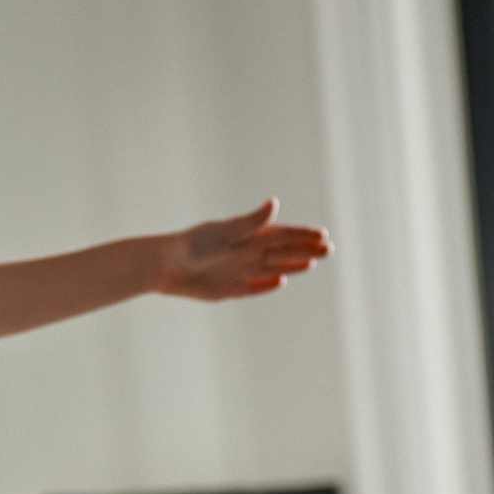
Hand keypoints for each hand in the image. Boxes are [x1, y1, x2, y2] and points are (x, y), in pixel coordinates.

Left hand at [153, 199, 330, 300]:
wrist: (164, 266)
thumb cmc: (192, 245)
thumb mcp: (225, 232)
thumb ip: (250, 222)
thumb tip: (274, 204)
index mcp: (246, 235)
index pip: (281, 234)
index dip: (302, 235)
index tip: (323, 234)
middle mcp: (244, 252)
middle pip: (282, 251)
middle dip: (305, 249)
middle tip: (329, 249)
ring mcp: (237, 271)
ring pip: (271, 268)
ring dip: (292, 265)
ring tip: (312, 263)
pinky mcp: (227, 289)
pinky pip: (252, 288)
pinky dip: (266, 286)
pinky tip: (281, 282)